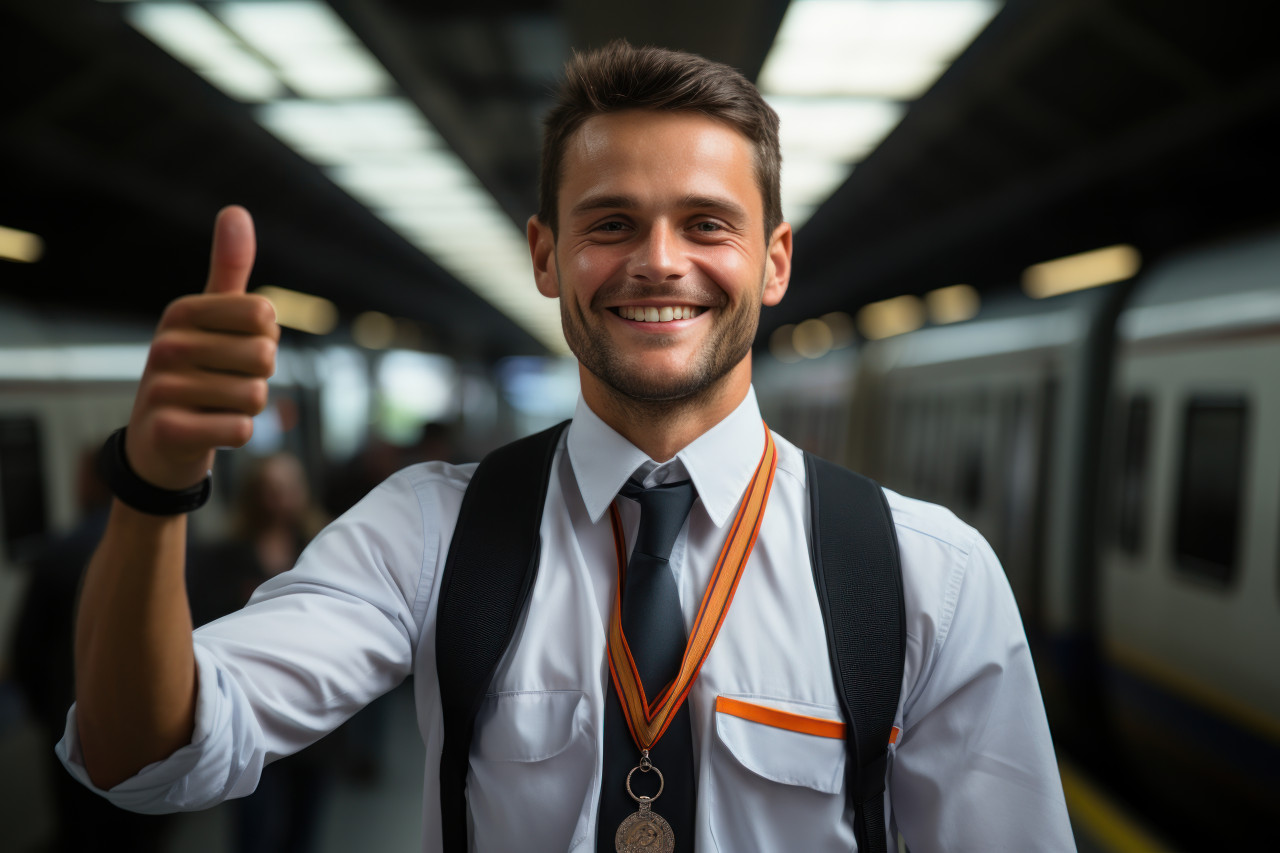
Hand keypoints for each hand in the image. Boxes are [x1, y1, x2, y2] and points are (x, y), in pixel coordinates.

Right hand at [125, 206, 279, 489]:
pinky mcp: (167, 430)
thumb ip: (229, 268)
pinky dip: (236, 434)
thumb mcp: (212, 317)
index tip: (235, 349)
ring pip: (255, 397)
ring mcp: (161, 388)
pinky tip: (209, 430)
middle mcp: (166, 344)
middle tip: (225, 383)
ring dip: (246, 408)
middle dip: (258, 378)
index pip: (265, 317)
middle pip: (265, 359)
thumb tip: (236, 209)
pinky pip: (241, 430)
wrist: (161, 440)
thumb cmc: (200, 370)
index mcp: (182, 311)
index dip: (265, 340)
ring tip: (214, 406)